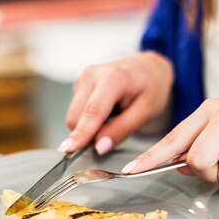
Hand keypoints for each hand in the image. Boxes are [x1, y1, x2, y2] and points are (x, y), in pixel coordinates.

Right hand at [58, 51, 173, 154]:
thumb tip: (99, 147)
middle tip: (113, 131)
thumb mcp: (145, 112)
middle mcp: (91, 74)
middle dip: (88, 133)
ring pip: (74, 116)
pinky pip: (76, 112)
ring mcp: (82, 78)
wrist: (147, 69)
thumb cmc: (150, 88)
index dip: (81, 132)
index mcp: (112, 77)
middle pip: (76, 117)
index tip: (69, 149)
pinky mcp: (78, 84)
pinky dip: (88, 118)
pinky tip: (106, 110)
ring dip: (89, 126)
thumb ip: (122, 130)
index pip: (93, 111)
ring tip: (112, 115)